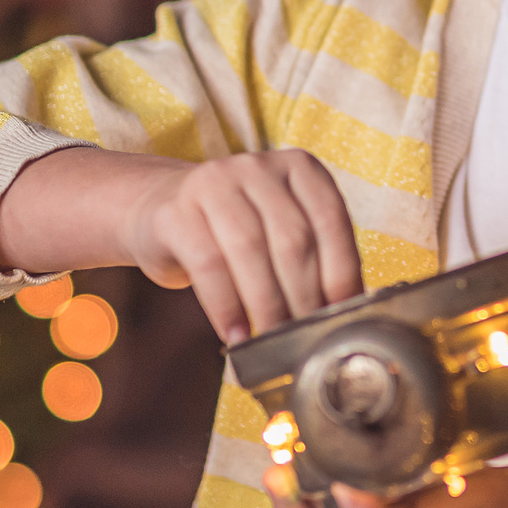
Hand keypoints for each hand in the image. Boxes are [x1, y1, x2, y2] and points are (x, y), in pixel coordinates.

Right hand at [123, 151, 362, 341]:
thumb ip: (314, 256)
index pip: (331, 219)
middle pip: (292, 238)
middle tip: (306, 337)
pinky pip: (208, 264)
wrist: (163, 211)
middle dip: (304, 296)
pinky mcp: (176, 212)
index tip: (342, 313)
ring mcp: (213, 182)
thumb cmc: (236, 232)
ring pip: (251, 251)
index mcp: (299, 167)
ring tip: (272, 341)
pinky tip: (235, 334)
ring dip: (266, 305)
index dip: (341, 270)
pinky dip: (226, 306)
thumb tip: (345, 310)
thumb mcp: (280, 230)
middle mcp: (258, 166)